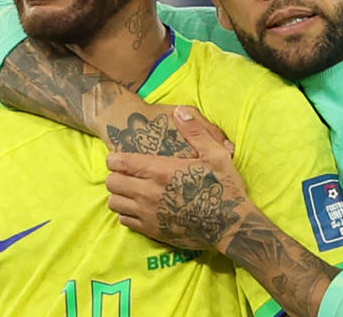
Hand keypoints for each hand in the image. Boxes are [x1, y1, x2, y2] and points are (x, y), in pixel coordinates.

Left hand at [106, 106, 248, 250]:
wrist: (231, 228)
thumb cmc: (224, 188)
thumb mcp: (215, 154)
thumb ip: (194, 132)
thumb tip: (179, 111)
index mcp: (161, 171)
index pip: (120, 163)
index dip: (114, 158)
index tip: (118, 156)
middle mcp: (149, 193)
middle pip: (112, 183)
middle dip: (115, 175)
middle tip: (126, 173)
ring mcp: (149, 214)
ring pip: (114, 203)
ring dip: (119, 195)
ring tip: (131, 190)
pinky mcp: (152, 231)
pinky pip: (125, 221)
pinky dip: (127, 213)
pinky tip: (140, 207)